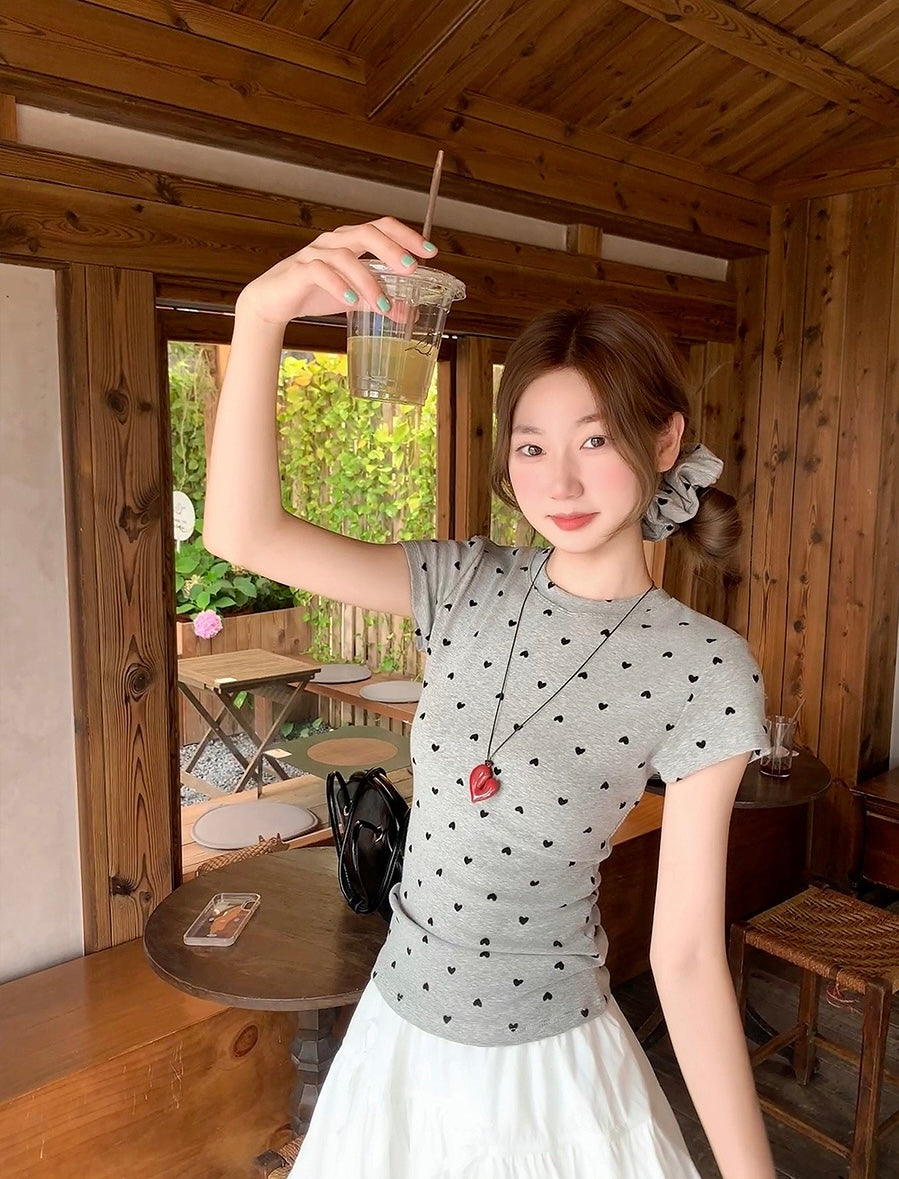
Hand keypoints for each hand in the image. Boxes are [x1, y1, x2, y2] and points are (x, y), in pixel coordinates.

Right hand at [235, 217, 437, 326]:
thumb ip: (380, 301)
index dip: (407, 236)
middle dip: (392, 250)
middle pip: (367, 233)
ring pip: (346, 256)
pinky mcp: (300, 270)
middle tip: (411, 269)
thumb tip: (409, 313)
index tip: (430, 252)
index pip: (382, 228)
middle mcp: (335, 242)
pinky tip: (351, 301)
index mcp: (350, 242)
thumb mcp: (354, 298)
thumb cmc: (314, 292)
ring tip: (382, 304)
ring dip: (368, 281)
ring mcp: (316, 253)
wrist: (274, 302)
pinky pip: (320, 271)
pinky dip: (338, 285)